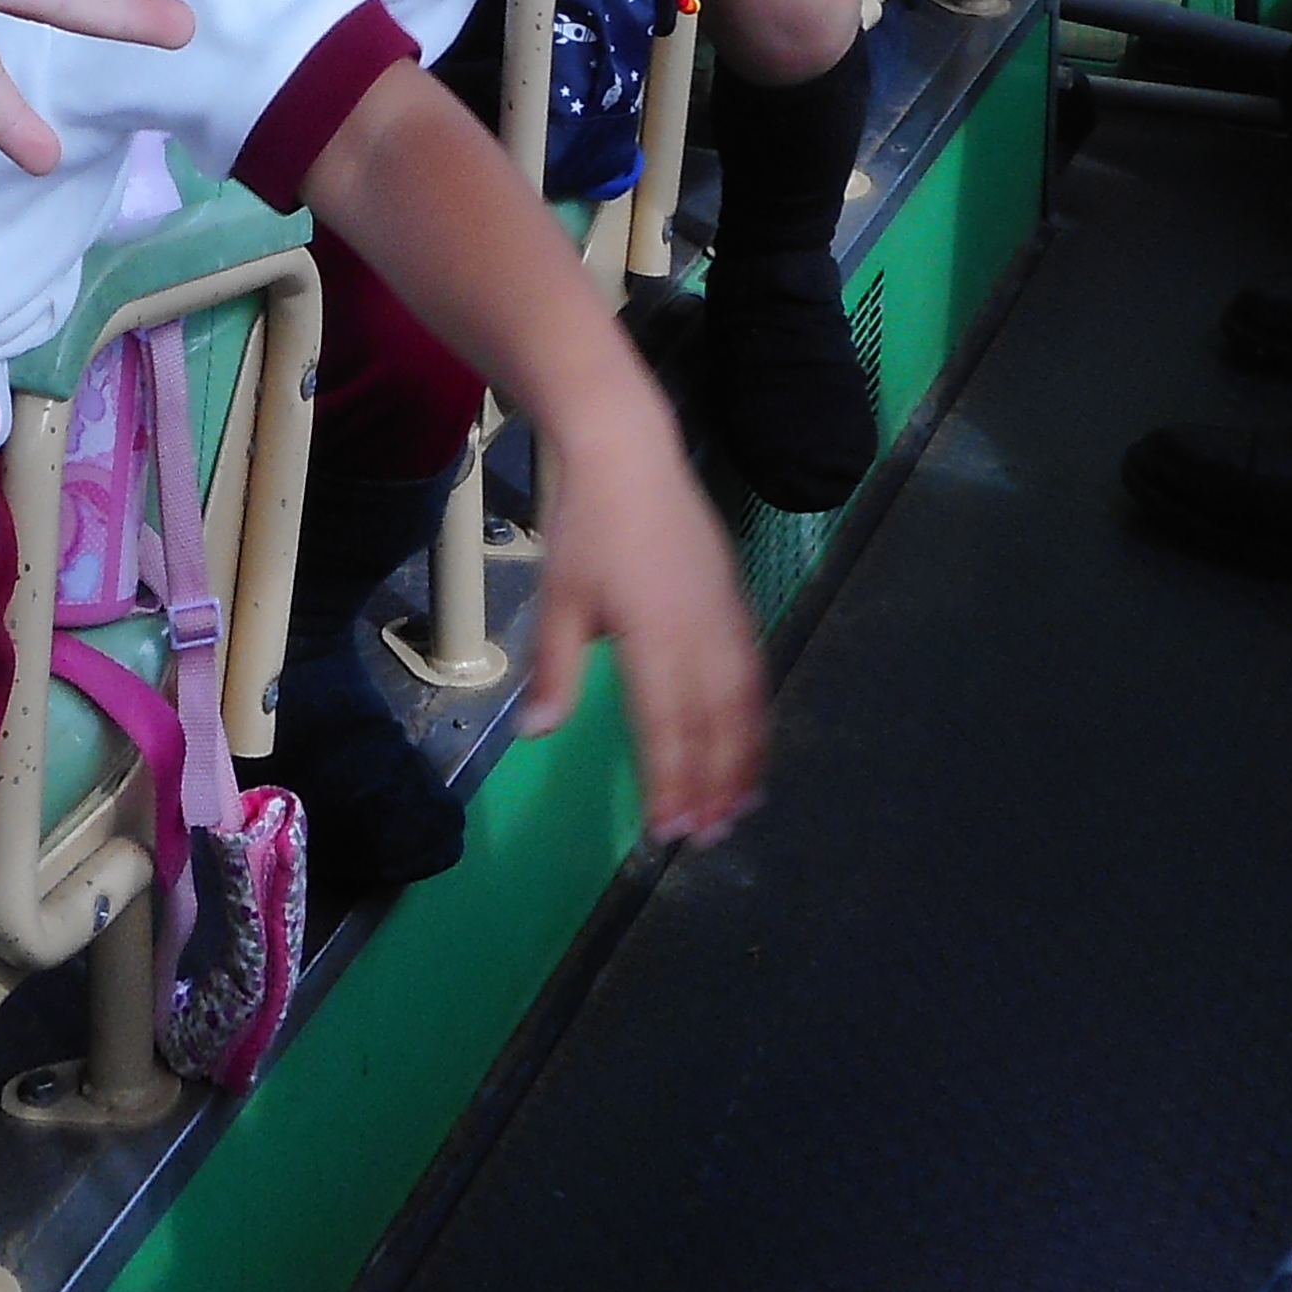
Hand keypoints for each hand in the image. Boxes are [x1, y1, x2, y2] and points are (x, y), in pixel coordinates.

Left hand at [522, 407, 765, 843]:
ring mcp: (726, 616)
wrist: (631, 453)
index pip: (666, 726)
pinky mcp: (737, 602)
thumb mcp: (559, 598)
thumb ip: (555, 670)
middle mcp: (700, 633)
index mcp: (654, 635)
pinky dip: (756, 718)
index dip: (670, 784)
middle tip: (706, 838)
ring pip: (745, 704)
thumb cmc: (586, 526)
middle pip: (716, 726)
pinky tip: (749, 743)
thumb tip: (536, 734)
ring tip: (738, 810)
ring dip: (744, 761)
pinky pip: (754, 673)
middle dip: (713, 786)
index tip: (666, 833)